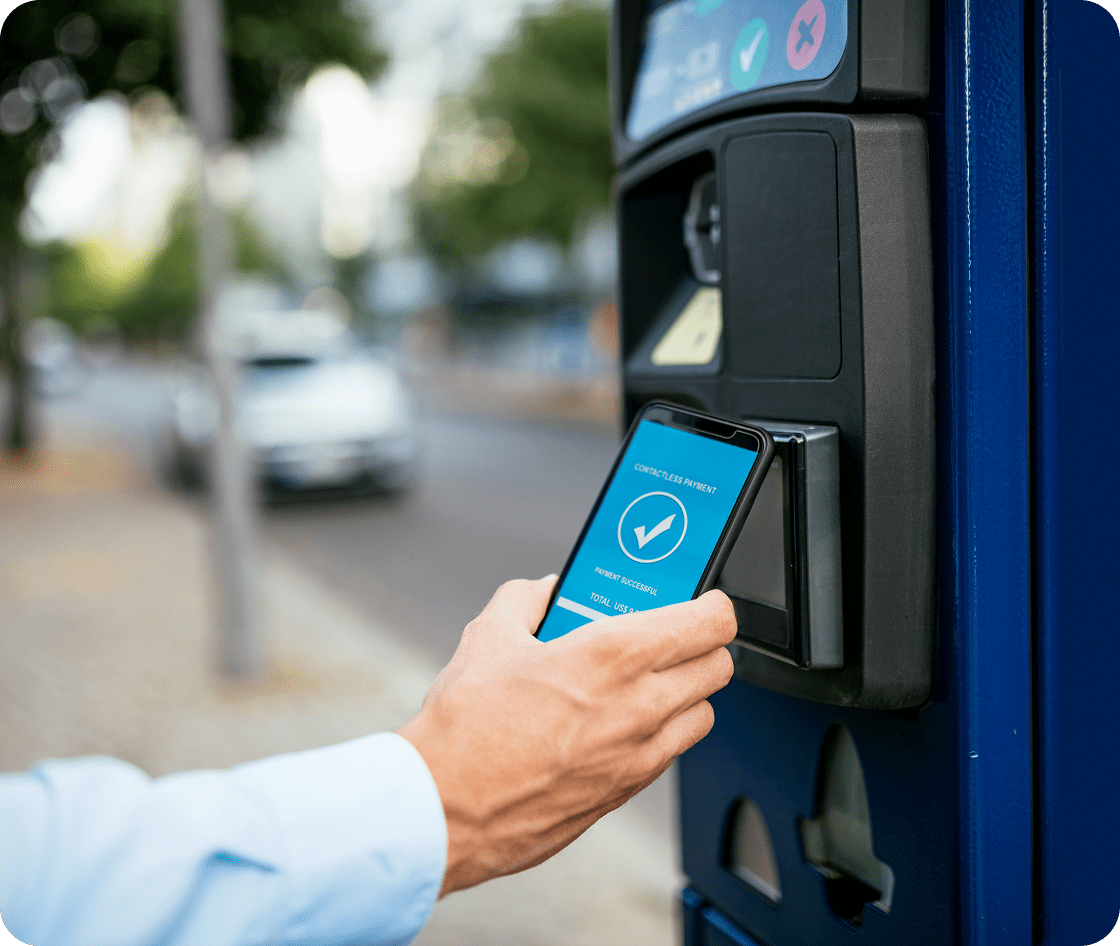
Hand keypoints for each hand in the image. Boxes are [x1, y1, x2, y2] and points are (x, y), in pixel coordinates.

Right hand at [397, 576, 736, 895]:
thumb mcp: (489, 635)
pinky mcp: (625, 792)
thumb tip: (544, 590)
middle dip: (702, 644)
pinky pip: (671, 753)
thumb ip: (525, 598)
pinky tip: (622, 722)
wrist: (445, 808)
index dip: (712, 605)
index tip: (701, 600)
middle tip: (671, 635)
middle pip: (718, 666)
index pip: (710, 621)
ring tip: (648, 679)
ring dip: (687, 691)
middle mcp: (640, 705)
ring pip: (702, 713)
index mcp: (614, 654)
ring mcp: (638, 755)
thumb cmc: (467, 728)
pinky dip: (662, 732)